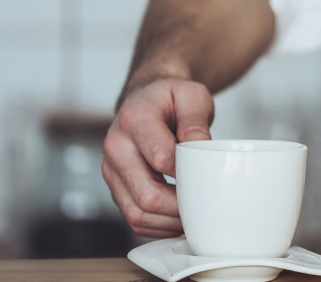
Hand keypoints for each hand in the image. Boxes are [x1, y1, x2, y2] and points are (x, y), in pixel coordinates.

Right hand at [102, 78, 214, 237]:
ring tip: (194, 216)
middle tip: (206, 205)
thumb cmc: (171, 98)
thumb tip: (199, 148)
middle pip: (147, 195)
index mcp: (134, 120)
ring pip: (137, 213)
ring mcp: (112, 171)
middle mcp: (115, 147)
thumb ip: (196, 119)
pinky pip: (133, 219)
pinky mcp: (115, 187)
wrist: (146, 99)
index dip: (188, 174)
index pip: (161, 159)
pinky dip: (158, 226)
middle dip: (180, 207)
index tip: (208, 176)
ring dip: (169, 222)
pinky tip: (178, 219)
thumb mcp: (191, 95)